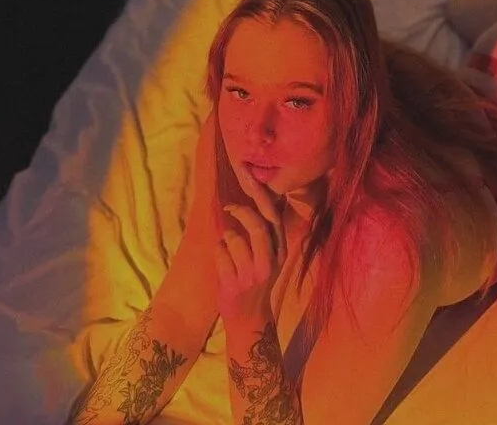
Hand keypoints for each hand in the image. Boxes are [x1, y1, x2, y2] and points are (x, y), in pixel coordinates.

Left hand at [215, 168, 287, 322]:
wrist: (249, 319)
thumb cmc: (255, 280)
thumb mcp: (269, 257)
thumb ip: (265, 233)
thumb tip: (256, 199)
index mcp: (279, 251)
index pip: (273, 218)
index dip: (261, 196)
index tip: (250, 176)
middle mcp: (269, 262)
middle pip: (256, 225)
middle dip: (240, 212)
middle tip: (230, 208)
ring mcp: (252, 275)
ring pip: (232, 238)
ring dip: (225, 239)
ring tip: (229, 252)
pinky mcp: (233, 284)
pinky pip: (219, 253)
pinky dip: (217, 253)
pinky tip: (223, 264)